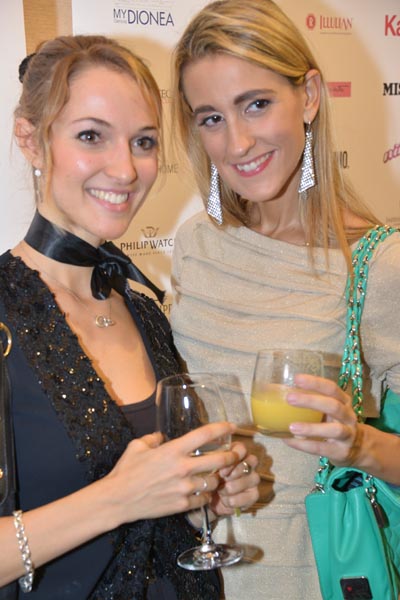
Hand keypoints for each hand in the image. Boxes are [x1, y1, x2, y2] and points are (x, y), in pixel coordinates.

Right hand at [104, 421, 237, 525]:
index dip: (222, 428)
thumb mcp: (138, 446)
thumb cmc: (126, 470)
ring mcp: (184, 488)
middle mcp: (182, 468)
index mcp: (173, 450)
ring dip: (216, 478)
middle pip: (219, 460)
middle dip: (232, 456)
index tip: (232, 427)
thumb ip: (154, 438)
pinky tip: (201, 493)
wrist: (117, 499)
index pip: (204, 435)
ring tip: (214, 476)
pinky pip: (203, 499)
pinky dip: (204, 495)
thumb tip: (163, 436)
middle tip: (236, 455)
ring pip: (214, 482)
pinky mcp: (182, 505)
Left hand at [208, 442, 259, 516]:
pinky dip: (236, 500)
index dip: (234, 457)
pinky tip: (225, 500)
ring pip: (254, 478)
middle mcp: (247, 463)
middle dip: (237, 471)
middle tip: (223, 478)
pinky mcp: (254, 494)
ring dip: (235, 486)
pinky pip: (252, 495)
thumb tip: (214, 460)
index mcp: (236, 453)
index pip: (242, 448)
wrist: (209, 500)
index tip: (222, 469)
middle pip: (252, 460)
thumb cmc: (209, 479)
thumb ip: (213, 462)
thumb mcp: (208, 469)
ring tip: (221, 491)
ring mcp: (253, 478)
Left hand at [282, 373, 361, 465]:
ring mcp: (348, 435)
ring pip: (334, 430)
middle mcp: (348, 416)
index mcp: (343, 402)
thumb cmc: (336, 423)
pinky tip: (289, 441)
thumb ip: (313, 402)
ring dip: (311, 428)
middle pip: (333, 406)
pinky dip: (304, 445)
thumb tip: (279, 393)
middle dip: (311, 401)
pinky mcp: (341, 452)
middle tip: (289, 398)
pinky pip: (322, 448)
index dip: (315, 383)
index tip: (297, 379)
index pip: (332, 388)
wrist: (359, 448)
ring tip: (292, 427)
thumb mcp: (330, 410)